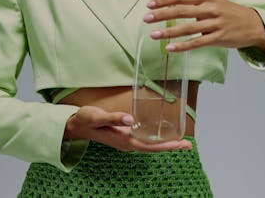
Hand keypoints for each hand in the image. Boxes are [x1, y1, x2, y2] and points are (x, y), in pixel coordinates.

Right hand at [63, 106, 191, 151]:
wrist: (76, 125)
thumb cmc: (86, 120)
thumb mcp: (98, 117)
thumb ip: (114, 117)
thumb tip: (131, 119)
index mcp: (124, 140)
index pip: (150, 146)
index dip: (166, 146)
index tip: (181, 144)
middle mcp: (127, 143)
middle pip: (153, 148)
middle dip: (171, 146)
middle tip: (188, 144)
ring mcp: (126, 141)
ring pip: (150, 145)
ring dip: (165, 144)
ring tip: (180, 141)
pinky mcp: (125, 136)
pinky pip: (144, 141)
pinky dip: (156, 139)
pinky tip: (161, 135)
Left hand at [144, 0, 264, 55]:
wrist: (254, 24)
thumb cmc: (229, 12)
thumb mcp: (214, 2)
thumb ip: (195, 4)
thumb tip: (173, 6)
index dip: (164, 0)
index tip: (150, 4)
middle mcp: (210, 8)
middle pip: (181, 11)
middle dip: (162, 14)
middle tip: (146, 18)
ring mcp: (215, 23)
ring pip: (187, 28)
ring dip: (168, 32)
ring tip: (153, 35)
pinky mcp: (219, 38)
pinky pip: (197, 43)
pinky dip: (182, 46)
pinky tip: (170, 48)